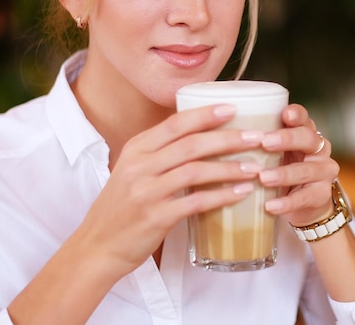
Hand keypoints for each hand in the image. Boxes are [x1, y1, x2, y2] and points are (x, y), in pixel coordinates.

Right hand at [71, 104, 264, 275]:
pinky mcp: (156, 217)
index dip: (205, 114)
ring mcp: (147, 191)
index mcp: (136, 149)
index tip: (233, 108)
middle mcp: (140, 166)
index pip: (175, 124)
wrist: (97, 246)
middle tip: (256, 137)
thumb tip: (200, 136)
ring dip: (230, 168)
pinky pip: (195, 202)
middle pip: (191, 144)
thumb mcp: (133, 170)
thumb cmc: (121, 207)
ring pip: (196, 171)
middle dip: (227, 138)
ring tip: (255, 167)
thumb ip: (160, 153)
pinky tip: (241, 193)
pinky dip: (221, 196)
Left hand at [258, 104, 338, 226]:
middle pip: (308, 139)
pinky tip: (270, 205)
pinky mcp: (322, 195)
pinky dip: (286, 202)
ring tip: (263, 178)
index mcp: (304, 132)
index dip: (296, 114)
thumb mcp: (271, 152)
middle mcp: (318, 148)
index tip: (284, 114)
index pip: (304, 118)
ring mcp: (323, 172)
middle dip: (287, 139)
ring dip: (284, 174)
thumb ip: (256, 141)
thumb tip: (218, 129)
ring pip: (307, 170)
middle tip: (265, 142)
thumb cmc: (280, 169)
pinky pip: (305, 198)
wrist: (303, 204)